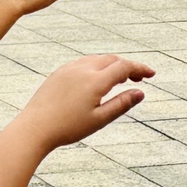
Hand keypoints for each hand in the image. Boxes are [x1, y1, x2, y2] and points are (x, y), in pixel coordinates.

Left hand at [13, 53, 150, 151]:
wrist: (34, 128)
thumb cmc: (67, 127)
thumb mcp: (99, 119)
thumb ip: (121, 104)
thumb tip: (141, 92)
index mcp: (95, 80)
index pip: (124, 67)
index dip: (140, 68)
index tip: (152, 74)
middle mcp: (83, 69)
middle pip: (112, 59)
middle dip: (128, 66)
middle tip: (139, 78)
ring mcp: (69, 69)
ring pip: (97, 59)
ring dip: (112, 65)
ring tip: (121, 79)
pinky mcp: (59, 73)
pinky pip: (84, 62)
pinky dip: (97, 66)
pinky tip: (98, 79)